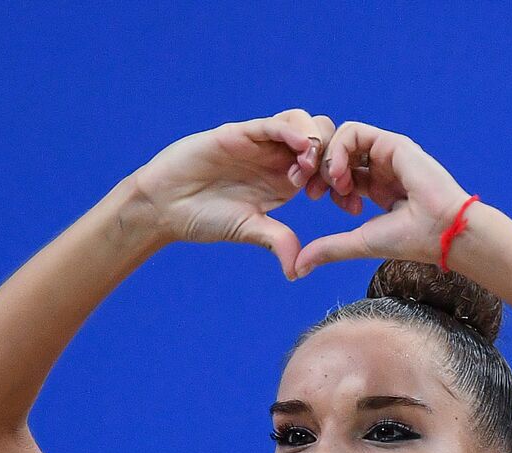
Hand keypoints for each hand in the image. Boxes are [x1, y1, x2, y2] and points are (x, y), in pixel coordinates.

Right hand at [131, 109, 338, 280]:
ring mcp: (259, 142)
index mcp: (285, 180)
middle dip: (335, 157)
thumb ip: (277, 241)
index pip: (326, 167)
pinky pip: (273, 124)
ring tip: (309, 169)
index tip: (346, 203)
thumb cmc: (203, 217)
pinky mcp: (241, 133)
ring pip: (303, 122)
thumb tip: (298, 271)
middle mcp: (276, 157)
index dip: (341, 180)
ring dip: (315, 141)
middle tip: (331, 184)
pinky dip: (291, 131)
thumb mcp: (248, 230)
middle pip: (322, 138)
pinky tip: (300, 148)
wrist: (165, 204)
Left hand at [292, 121, 471, 278]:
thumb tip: (297, 268)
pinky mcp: (392, 143)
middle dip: (316, 168)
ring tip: (333, 184)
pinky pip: (353, 132)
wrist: (441, 231)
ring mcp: (386, 154)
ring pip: (341, 138)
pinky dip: (338, 149)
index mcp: (375, 189)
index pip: (338, 173)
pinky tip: (341, 174)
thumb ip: (328, 249)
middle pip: (336, 153)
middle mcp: (380, 168)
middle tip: (310, 190)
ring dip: (327, 158)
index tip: (313, 198)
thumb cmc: (409, 240)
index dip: (320, 181)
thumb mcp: (358, 243)